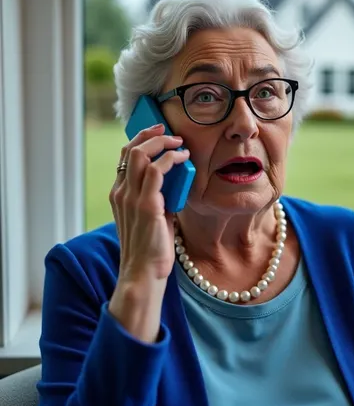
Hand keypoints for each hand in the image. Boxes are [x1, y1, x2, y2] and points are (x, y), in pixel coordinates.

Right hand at [110, 123, 189, 284]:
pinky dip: (170, 158)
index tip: (159, 133)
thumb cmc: (150, 248)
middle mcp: (121, 193)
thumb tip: (176, 181)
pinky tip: (182, 158)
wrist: (143, 273)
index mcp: (119, 194)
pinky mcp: (146, 205)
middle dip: (151, 134)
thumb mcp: (152, 216)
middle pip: (130, 149)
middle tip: (170, 131)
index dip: (141, 139)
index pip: (124, 157)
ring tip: (179, 143)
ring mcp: (131, 198)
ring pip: (141, 154)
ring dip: (162, 143)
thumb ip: (158, 197)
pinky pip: (157, 170)